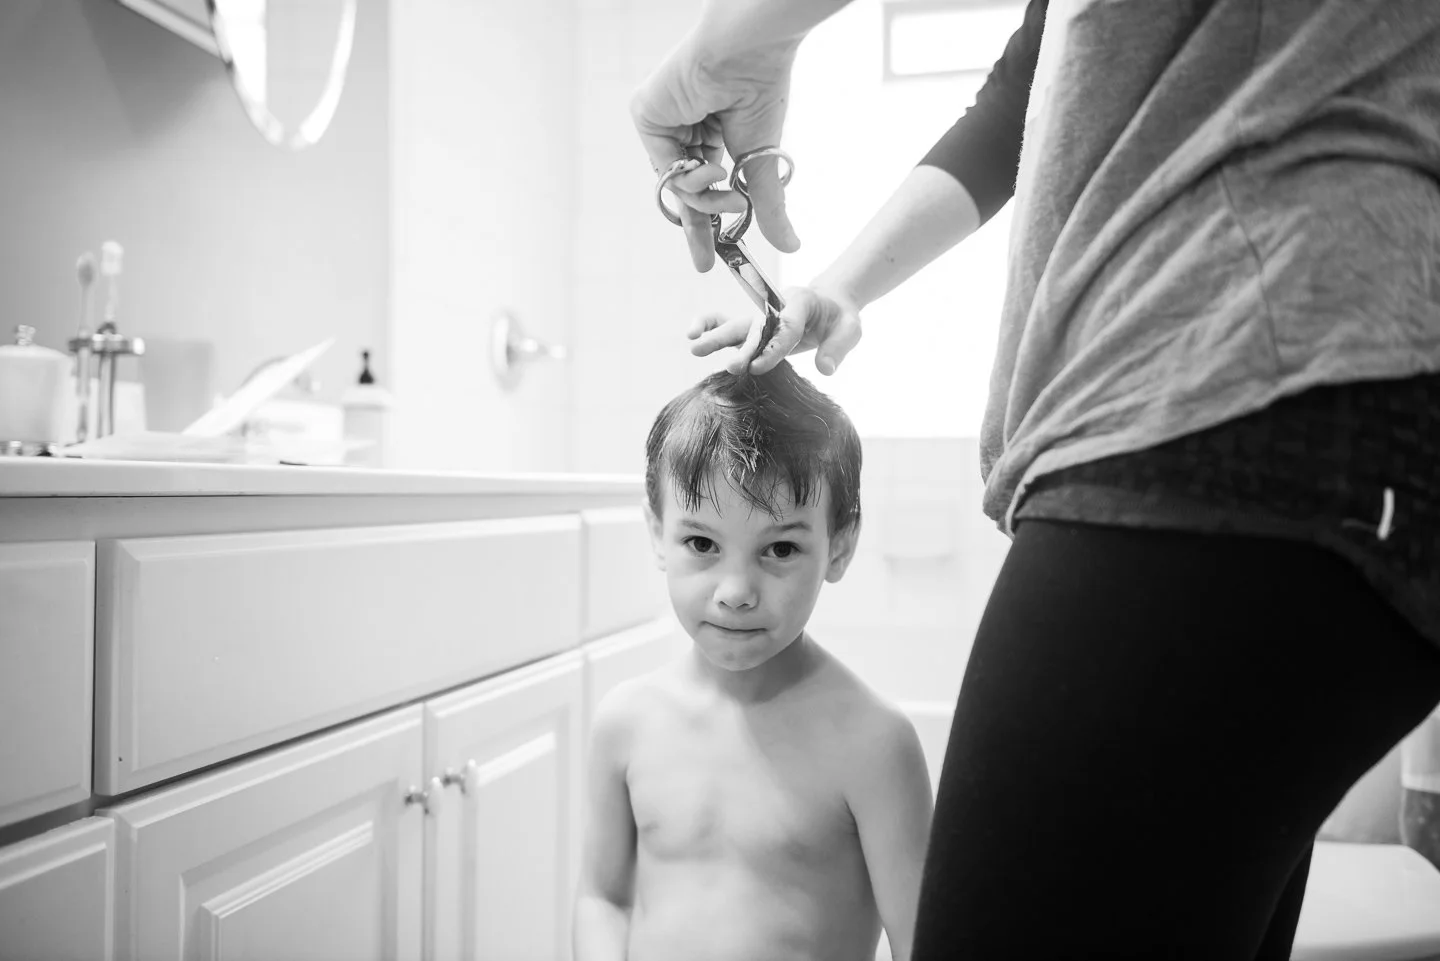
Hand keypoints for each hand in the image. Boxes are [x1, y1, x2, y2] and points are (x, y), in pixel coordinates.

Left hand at [632, 36, 802, 270]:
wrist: (749, 54)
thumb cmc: (761, 91)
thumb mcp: (762, 162)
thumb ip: (768, 206)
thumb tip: (792, 246)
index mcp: (708, 131)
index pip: (700, 184)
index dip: (706, 221)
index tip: (711, 259)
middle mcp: (681, 126)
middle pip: (682, 190)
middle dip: (697, 227)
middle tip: (705, 262)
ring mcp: (661, 120)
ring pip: (676, 184)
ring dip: (706, 199)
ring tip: (732, 194)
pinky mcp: (646, 113)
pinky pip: (664, 167)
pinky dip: (691, 180)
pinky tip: (714, 169)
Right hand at [688, 282, 861, 375]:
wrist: (830, 304)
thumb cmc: (840, 317)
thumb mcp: (850, 329)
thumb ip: (838, 347)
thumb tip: (825, 369)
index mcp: (801, 302)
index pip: (787, 325)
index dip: (774, 347)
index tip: (759, 367)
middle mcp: (775, 306)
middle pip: (756, 326)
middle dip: (744, 347)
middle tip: (732, 366)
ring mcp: (761, 316)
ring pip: (735, 324)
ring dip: (715, 335)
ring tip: (693, 348)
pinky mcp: (752, 326)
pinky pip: (727, 322)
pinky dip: (708, 325)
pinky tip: (691, 336)